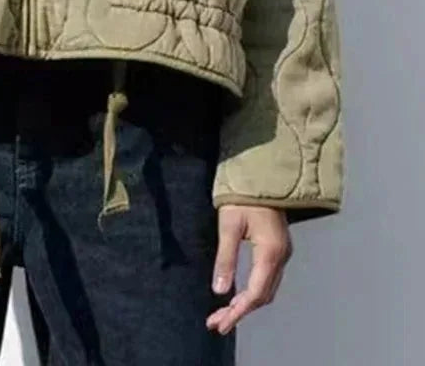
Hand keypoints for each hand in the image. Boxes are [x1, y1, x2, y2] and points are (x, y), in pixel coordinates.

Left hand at [206, 204, 292, 333]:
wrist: (263, 175)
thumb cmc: (243, 197)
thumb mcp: (229, 226)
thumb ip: (226, 259)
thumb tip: (220, 290)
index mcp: (270, 252)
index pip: (255, 293)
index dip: (238, 312)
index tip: (221, 324)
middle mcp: (281, 256)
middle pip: (263, 296)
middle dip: (240, 312)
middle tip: (217, 322)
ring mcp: (283, 253)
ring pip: (266, 289)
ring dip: (246, 304)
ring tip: (223, 314)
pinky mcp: (279, 248)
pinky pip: (268, 279)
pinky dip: (253, 292)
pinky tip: (238, 295)